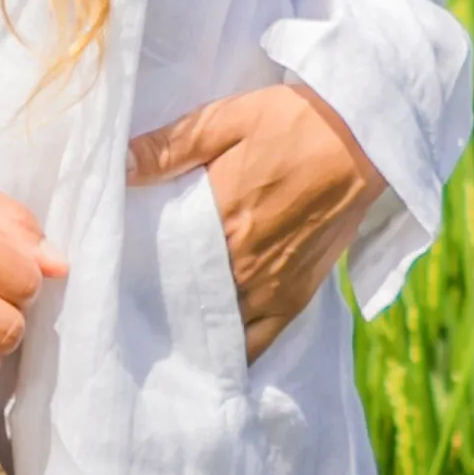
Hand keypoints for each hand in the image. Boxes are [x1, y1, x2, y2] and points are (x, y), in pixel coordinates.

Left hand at [127, 84, 382, 360]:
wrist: (364, 138)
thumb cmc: (292, 122)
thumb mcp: (226, 119)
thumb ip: (169, 147)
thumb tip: (116, 167)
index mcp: (217, 221)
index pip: (158, 263)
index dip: (132, 273)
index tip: (110, 276)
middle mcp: (242, 265)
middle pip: (182, 301)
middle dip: (156, 305)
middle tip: (128, 308)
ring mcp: (270, 288)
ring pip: (216, 329)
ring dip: (189, 331)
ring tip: (162, 334)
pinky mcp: (297, 297)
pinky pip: (260, 343)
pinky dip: (234, 353)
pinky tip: (211, 355)